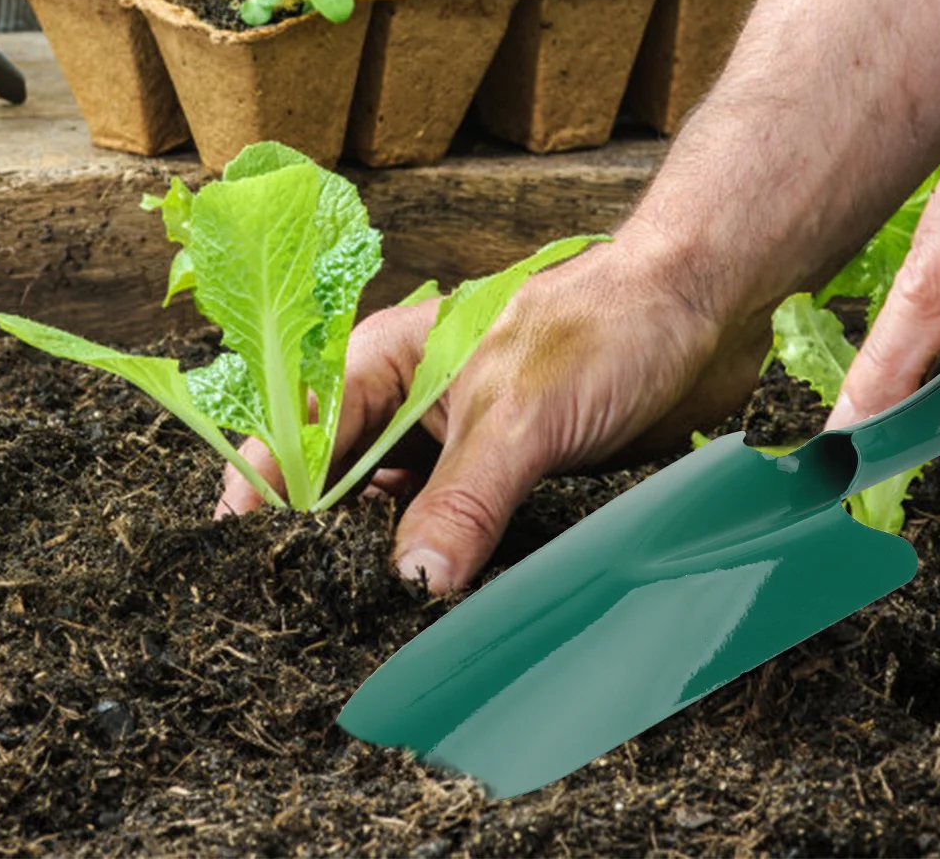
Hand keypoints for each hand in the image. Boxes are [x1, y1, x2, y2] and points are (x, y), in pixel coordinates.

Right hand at [216, 224, 769, 591]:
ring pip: (399, 513)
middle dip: (322, 540)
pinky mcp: (509, 476)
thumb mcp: (518, 414)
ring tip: (363, 627)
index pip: (303, 430)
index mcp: (390, 360)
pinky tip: (439, 614)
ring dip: (386, 562)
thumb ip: (461, 499)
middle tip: (303, 611)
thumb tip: (410, 583)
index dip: (266, 488)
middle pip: (342, 481)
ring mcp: (461, 443)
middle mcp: (414, 403)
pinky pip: (458, 533)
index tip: (239, 553)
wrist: (701, 311)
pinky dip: (445, 569)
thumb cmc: (603, 326)